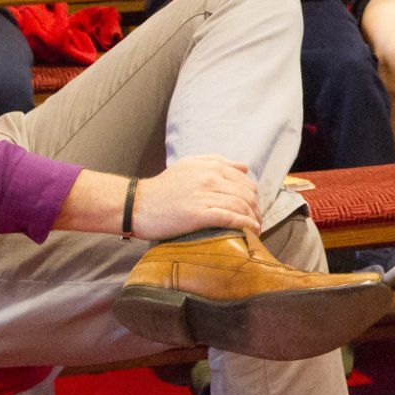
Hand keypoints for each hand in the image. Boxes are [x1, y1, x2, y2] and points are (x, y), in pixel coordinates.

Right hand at [133, 156, 261, 238]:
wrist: (137, 204)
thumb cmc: (162, 188)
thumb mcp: (189, 165)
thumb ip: (217, 162)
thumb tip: (244, 167)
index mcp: (210, 166)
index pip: (245, 181)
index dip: (254, 197)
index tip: (255, 210)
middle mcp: (210, 177)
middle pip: (247, 193)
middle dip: (257, 210)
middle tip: (258, 223)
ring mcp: (204, 195)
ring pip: (241, 205)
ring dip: (253, 219)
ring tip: (256, 230)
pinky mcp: (198, 213)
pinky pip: (230, 217)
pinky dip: (244, 224)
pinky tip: (250, 232)